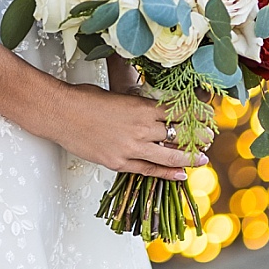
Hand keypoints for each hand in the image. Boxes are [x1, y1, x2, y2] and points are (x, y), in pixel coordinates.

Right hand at [40, 81, 193, 179]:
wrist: (59, 112)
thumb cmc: (84, 99)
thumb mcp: (118, 95)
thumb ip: (138, 105)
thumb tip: (152, 111)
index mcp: (142, 106)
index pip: (178, 113)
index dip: (195, 116)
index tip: (206, 118)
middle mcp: (141, 128)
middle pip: (179, 135)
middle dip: (197, 137)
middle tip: (209, 139)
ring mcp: (131, 148)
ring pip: (169, 156)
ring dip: (189, 157)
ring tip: (202, 158)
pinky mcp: (118, 163)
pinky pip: (148, 170)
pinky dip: (167, 173)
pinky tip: (181, 174)